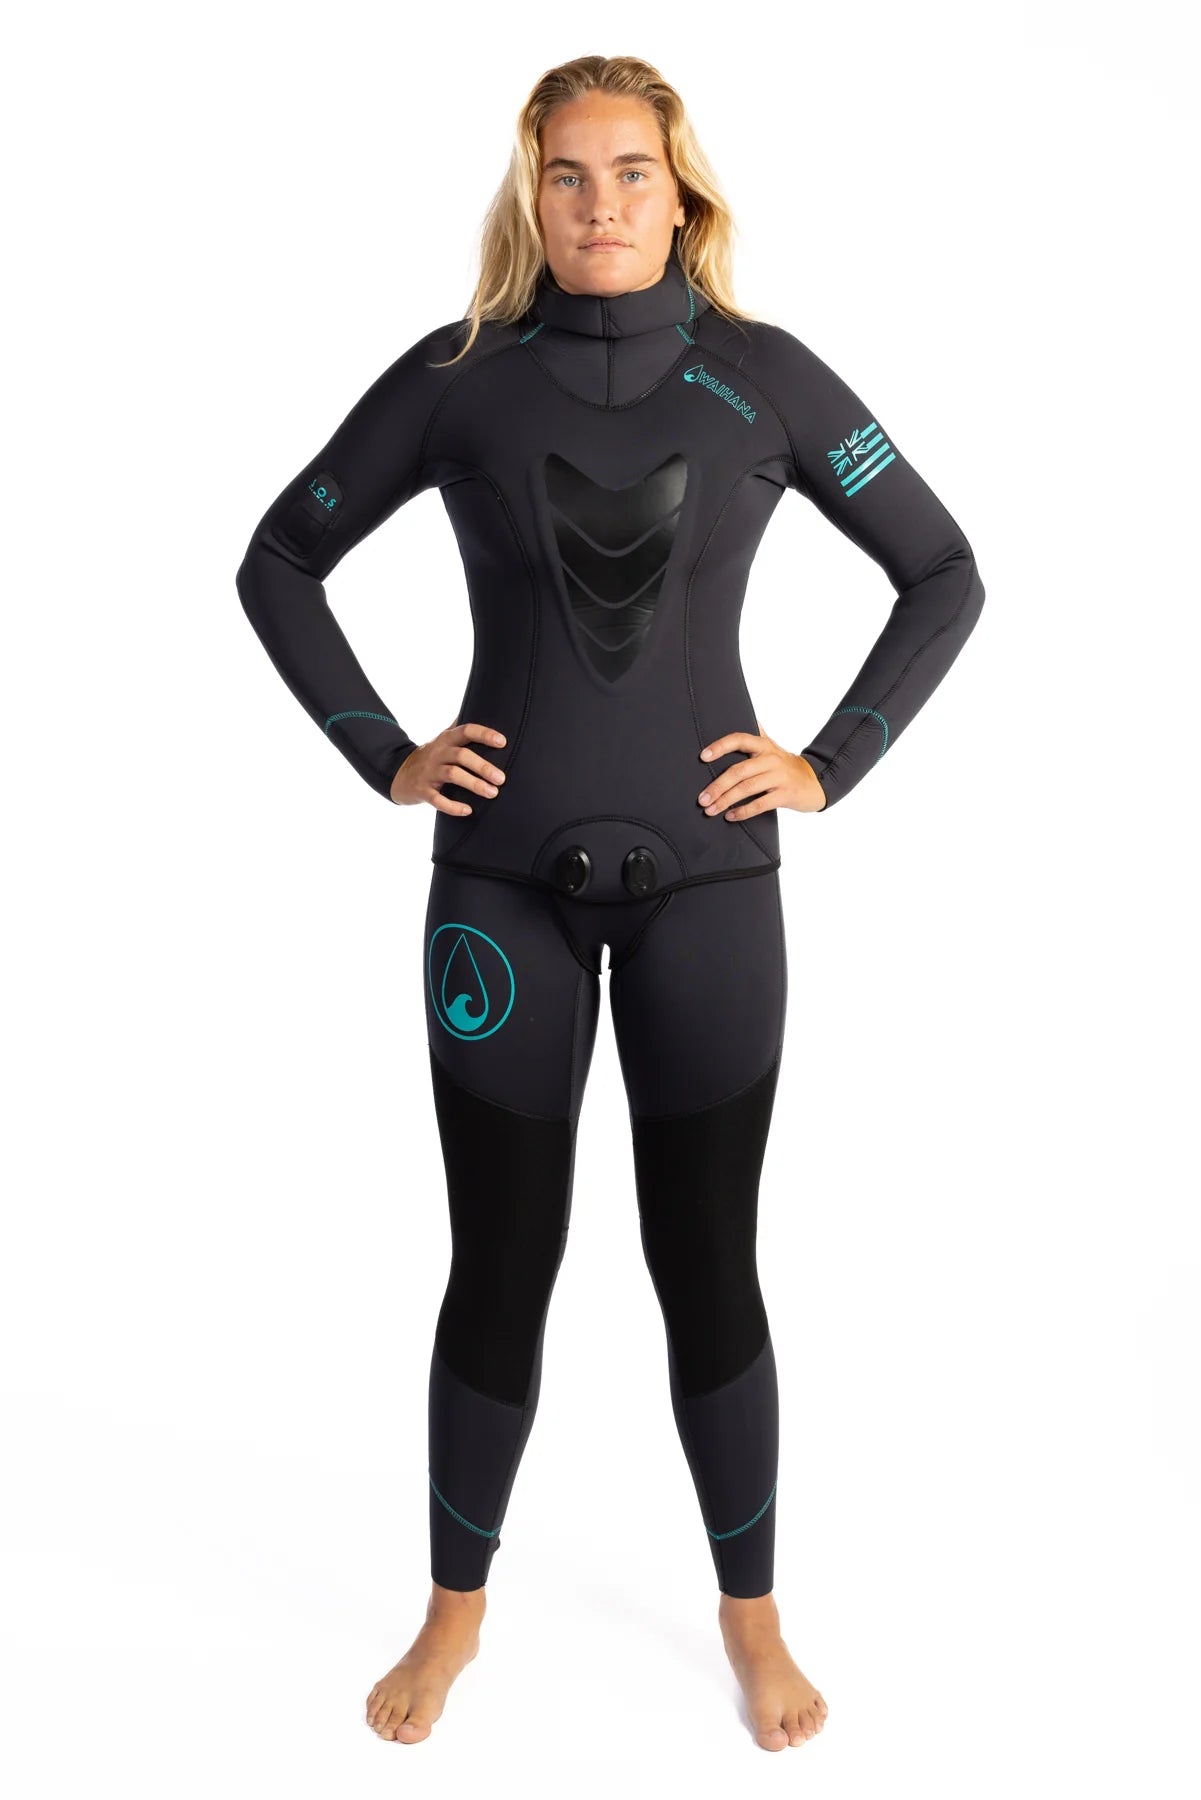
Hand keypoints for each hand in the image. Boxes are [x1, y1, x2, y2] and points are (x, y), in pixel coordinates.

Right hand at [390, 721, 507, 814]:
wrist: (398, 773)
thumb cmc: (430, 756)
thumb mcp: (442, 739)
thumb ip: (459, 727)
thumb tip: (481, 707)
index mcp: (445, 740)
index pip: (466, 731)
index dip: (484, 735)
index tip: (502, 742)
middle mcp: (438, 753)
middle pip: (462, 755)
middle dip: (483, 766)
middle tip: (501, 778)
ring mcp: (429, 772)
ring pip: (452, 775)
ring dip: (474, 784)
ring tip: (492, 793)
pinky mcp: (422, 791)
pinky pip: (437, 799)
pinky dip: (453, 806)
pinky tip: (468, 810)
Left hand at [696, 722, 826, 818]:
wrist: (814, 782)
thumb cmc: (785, 765)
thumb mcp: (771, 747)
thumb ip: (756, 734)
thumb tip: (740, 712)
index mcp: (764, 745)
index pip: (739, 739)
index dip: (720, 746)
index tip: (703, 756)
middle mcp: (771, 759)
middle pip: (738, 771)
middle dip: (717, 786)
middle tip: (701, 799)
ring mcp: (779, 777)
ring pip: (746, 789)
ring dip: (725, 801)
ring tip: (710, 810)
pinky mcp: (785, 794)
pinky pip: (760, 804)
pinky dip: (743, 812)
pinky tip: (730, 816)